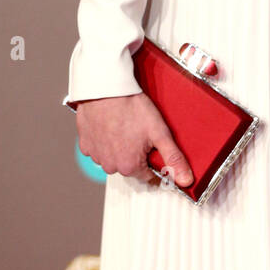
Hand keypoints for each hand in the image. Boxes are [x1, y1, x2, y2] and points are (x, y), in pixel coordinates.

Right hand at [74, 92, 193, 188]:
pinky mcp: (85, 144)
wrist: (106, 89)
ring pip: (113, 157)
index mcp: (129, 167)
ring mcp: (95, 155)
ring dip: (120, 147)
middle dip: (137, 153)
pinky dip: (105, 140)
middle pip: (129, 166)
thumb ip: (173, 159)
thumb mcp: (160, 132)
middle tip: (141, 132)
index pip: (148, 175)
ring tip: (126, 126)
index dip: (155, 161)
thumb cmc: (132, 108)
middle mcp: (110, 166)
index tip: (155, 147)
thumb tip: (185, 180)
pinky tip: (111, 126)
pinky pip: (98, 148)